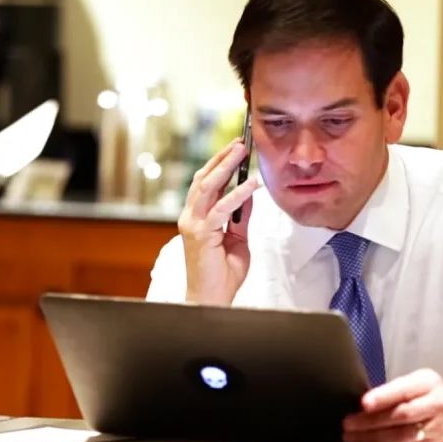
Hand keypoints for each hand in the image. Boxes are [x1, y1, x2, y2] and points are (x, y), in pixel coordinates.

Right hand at [178, 138, 259, 305]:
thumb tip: (249, 194)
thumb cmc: (222, 274)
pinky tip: (252, 185)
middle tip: (240, 143)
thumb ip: (241, 217)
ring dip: (226, 167)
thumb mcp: (238, 239)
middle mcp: (190, 217)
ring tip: (242, 152)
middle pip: (204, 179)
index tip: (236, 149)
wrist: (212, 298)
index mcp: (196, 218)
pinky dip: (238, 195)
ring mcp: (193, 225)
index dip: (220, 164)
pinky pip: (222, 209)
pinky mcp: (201, 234)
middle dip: (222, 158)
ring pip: (208, 187)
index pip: (206, 184)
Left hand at [342, 368, 442, 441]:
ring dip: (373, 440)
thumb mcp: (416, 383)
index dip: (383, 397)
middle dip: (371, 422)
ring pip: (401, 437)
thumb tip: (363, 403)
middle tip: (349, 424)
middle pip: (401, 416)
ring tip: (352, 438)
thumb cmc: (429, 396)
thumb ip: (394, 390)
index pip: (404, 390)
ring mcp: (436, 429)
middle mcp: (436, 405)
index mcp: (428, 383)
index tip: (364, 403)